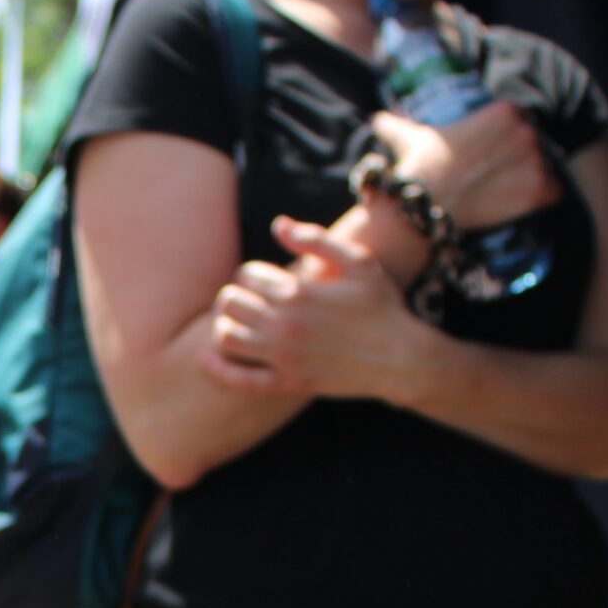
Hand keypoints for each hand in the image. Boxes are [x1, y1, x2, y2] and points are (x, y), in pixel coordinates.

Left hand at [203, 217, 431, 403]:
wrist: (400, 357)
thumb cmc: (382, 304)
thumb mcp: (359, 261)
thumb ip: (317, 239)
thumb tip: (279, 224)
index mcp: (298, 292)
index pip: (247, 275)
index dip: (250, 273)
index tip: (263, 278)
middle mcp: (284, 325)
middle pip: (230, 304)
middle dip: (234, 296)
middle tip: (246, 298)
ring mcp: (283, 357)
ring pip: (226, 338)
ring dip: (224, 325)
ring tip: (238, 321)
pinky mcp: (285, 383)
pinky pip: (238, 380)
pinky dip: (216, 369)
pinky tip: (206, 358)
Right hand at [370, 104, 559, 233]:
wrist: (418, 208)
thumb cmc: (416, 170)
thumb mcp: (408, 138)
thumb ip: (397, 124)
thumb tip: (378, 120)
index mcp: (503, 111)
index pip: (519, 121)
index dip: (504, 140)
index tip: (489, 156)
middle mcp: (524, 130)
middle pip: (534, 144)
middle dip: (518, 159)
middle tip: (493, 177)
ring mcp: (534, 161)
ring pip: (544, 168)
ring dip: (530, 179)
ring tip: (502, 193)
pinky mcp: (538, 190)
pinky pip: (553, 193)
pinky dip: (541, 200)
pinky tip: (518, 205)